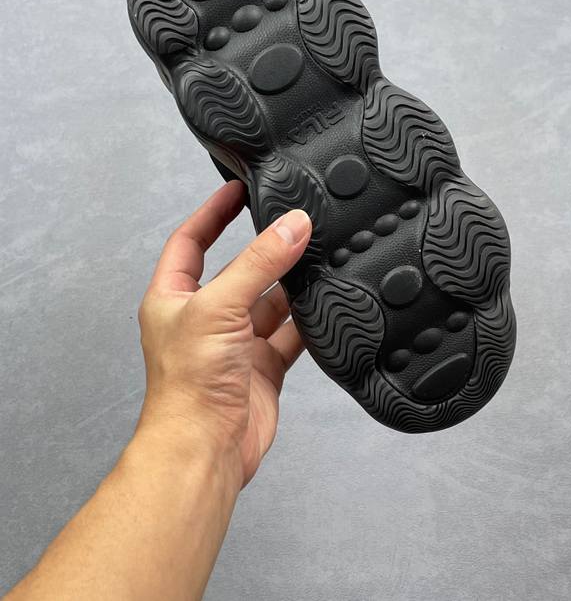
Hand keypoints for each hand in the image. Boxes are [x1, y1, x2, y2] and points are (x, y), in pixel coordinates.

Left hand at [136, 180, 311, 486]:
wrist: (205, 450)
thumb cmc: (188, 385)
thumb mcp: (219, 307)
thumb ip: (259, 265)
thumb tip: (292, 226)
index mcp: (174, 298)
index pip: (191, 240)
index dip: (213, 212)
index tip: (239, 188)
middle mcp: (204, 317)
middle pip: (239, 269)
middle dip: (266, 248)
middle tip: (296, 219)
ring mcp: (235, 342)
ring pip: (270, 300)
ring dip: (292, 283)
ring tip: (320, 254)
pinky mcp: (263, 365)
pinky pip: (290, 333)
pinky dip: (309, 320)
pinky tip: (328, 302)